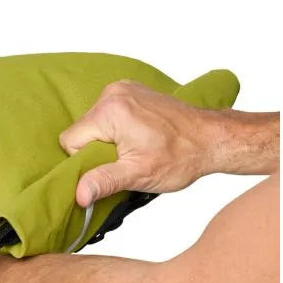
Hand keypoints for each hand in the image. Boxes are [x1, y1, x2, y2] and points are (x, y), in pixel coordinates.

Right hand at [59, 81, 218, 206]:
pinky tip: (138, 136)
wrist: (212, 138)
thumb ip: (104, 181)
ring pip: (94, 123)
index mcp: (110, 110)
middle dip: (99, 149)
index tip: (114, 164)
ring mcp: (123, 88)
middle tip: (129, 157)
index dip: (88, 160)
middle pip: (82, 130)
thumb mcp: (138, 174)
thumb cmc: (181, 155)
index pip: (71, 141)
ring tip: (136, 146)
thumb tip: (79, 194)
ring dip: (108, 139)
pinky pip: (108, 113)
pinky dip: (117, 127)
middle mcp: (113, 93)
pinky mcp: (131, 89)